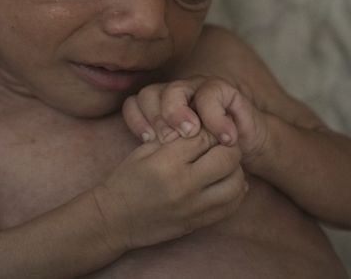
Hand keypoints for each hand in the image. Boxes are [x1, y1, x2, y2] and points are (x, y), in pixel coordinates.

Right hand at [92, 129, 247, 250]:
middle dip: (228, 146)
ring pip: (236, 183)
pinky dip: (236, 191)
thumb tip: (205, 126)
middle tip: (221, 143)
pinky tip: (226, 182)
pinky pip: (231, 206)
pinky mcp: (198, 223)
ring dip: (235, 169)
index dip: (210, 128)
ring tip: (224, 163)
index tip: (208, 128)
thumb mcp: (145, 150)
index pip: (205, 136)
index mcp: (167, 162)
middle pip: (228, 158)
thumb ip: (175, 137)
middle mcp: (184, 185)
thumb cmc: (127, 180)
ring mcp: (194, 207)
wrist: (114, 219)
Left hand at [122, 77, 268, 162]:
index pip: (133, 104)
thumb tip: (139, 162)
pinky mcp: (221, 89)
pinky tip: (221, 137)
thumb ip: (161, 153)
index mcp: (157, 109)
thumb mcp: (179, 159)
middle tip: (166, 140)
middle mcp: (174, 95)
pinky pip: (210, 95)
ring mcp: (196, 88)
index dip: (136, 121)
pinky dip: (214, 117)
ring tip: (189, 134)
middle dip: (155, 117)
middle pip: (149, 93)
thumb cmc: (207, 156)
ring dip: (178, 112)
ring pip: (175, 89)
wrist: (246, 147)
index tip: (146, 142)